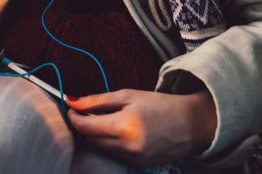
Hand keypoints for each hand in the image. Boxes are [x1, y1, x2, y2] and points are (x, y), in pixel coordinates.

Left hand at [66, 89, 216, 167]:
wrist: (191, 124)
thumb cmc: (159, 105)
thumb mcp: (127, 95)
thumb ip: (97, 100)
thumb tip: (70, 100)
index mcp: (125, 126)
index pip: (86, 127)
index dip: (74, 117)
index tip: (70, 108)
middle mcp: (128, 147)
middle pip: (91, 139)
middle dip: (82, 126)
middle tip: (82, 113)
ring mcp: (134, 159)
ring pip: (101, 148)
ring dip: (95, 135)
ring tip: (100, 120)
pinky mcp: (139, 165)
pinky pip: (115, 155)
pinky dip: (109, 143)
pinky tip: (116, 132)